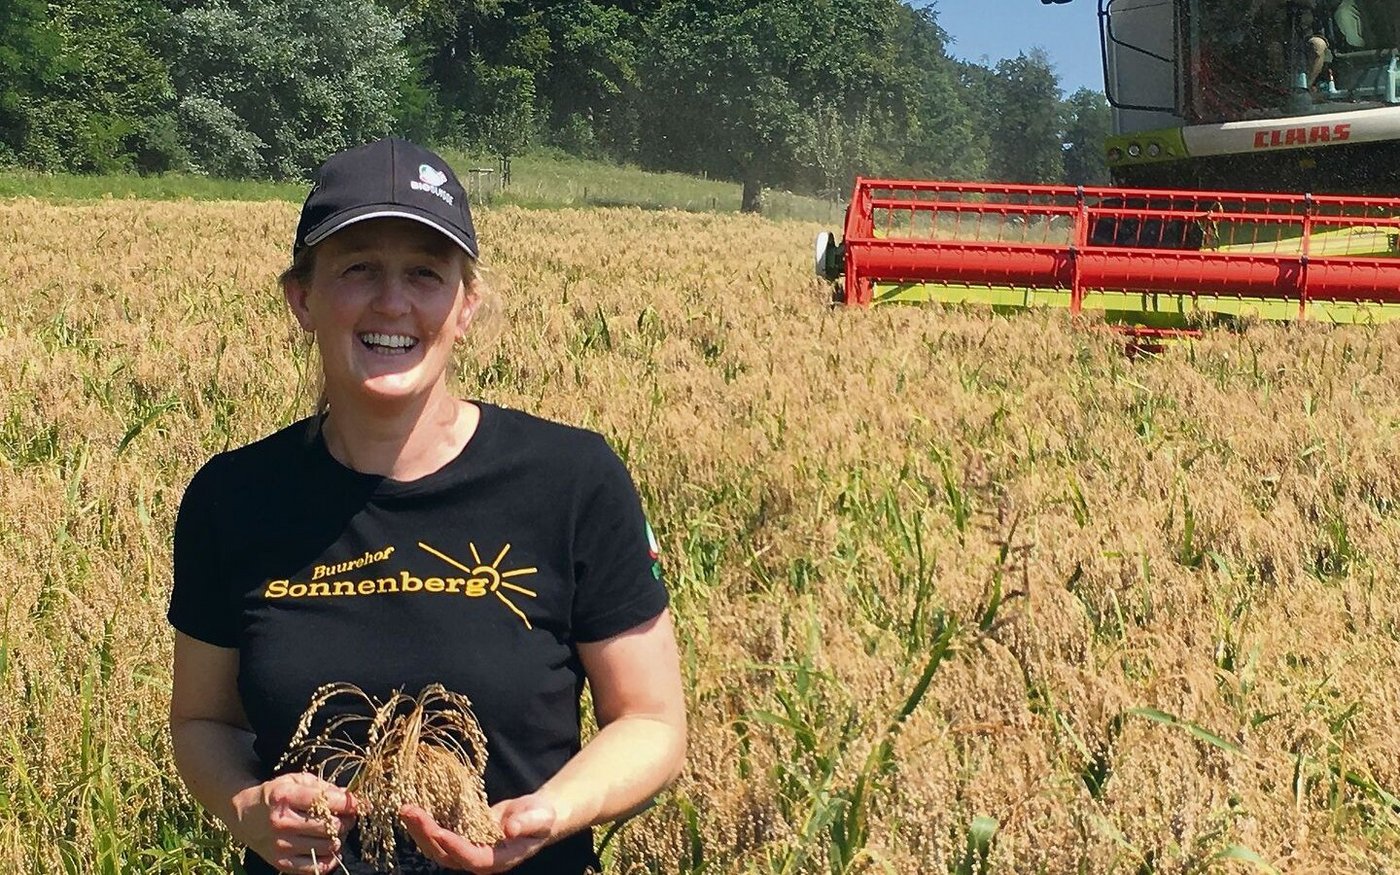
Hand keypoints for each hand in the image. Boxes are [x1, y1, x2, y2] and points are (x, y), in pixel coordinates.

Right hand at [232, 772, 356, 873]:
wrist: (244, 815)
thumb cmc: (276, 795)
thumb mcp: (296, 781)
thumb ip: (323, 787)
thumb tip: (350, 798)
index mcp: (286, 797)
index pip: (326, 802)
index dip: (349, 803)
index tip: (358, 804)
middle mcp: (282, 822)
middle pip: (330, 826)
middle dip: (345, 821)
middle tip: (347, 817)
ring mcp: (281, 845)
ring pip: (327, 846)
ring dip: (338, 838)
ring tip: (335, 831)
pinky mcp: (281, 862)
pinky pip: (316, 867)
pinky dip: (329, 859)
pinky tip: (329, 848)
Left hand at [399, 794, 556, 872]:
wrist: (536, 816)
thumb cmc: (541, 817)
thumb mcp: (540, 817)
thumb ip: (527, 823)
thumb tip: (508, 829)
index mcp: (499, 859)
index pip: (473, 859)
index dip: (456, 847)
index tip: (439, 831)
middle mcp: (479, 859)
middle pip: (447, 856)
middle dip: (427, 835)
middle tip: (411, 812)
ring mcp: (467, 850)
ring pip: (437, 848)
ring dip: (419, 830)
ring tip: (405, 809)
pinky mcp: (461, 838)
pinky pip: (438, 836)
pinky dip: (424, 824)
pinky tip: (413, 809)